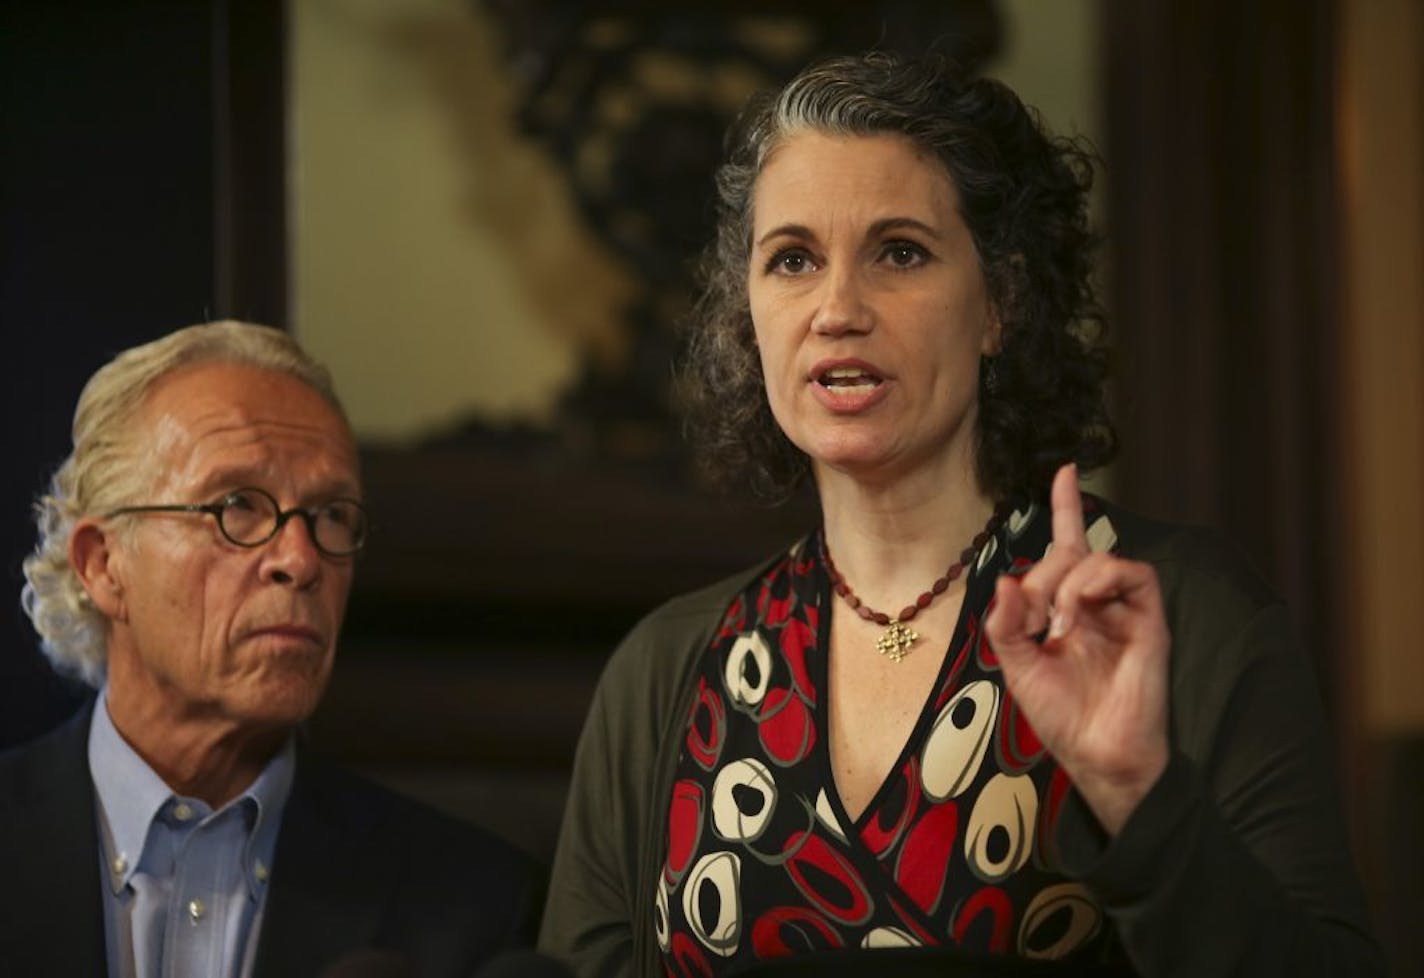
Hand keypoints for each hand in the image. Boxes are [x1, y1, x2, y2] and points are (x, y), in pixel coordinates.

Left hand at [984, 463, 1169, 834]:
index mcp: (1065, 610)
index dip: (1067, 509)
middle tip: (1036, 616)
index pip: (1067, 548)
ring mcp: (1124, 610)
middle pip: (1072, 553)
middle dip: (1046, 574)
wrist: (1097, 755)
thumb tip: (1006, 583)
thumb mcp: (1016, 666)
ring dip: (1070, 579)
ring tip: (1060, 621)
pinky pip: (1134, 574)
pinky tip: (1083, 605)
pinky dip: (1103, 578)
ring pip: (1101, 558)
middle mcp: (1096, 604)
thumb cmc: (1062, 717)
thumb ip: (1004, 624)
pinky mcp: (1150, 620)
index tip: (1066, 472)